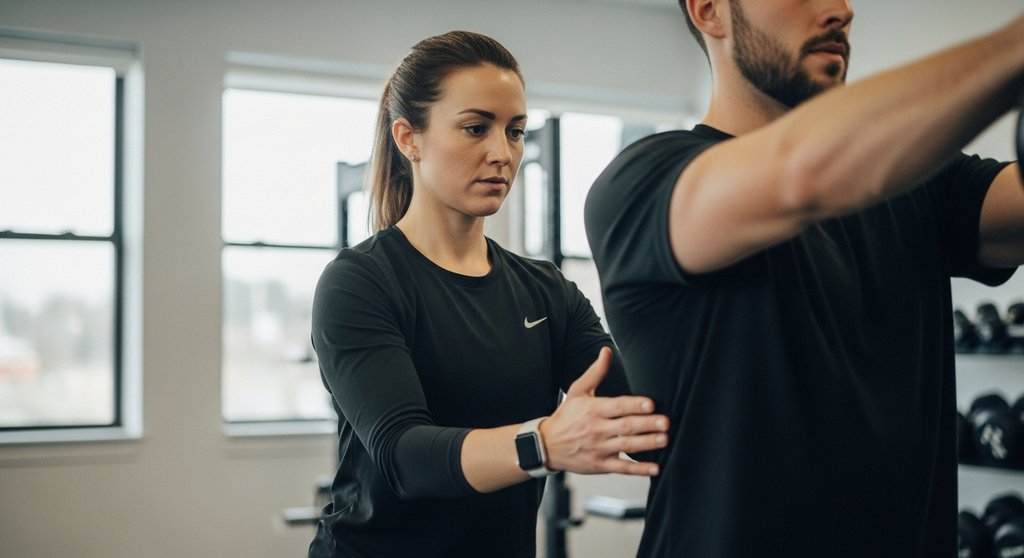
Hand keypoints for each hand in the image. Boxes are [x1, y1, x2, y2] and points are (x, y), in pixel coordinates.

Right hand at [539, 347, 668, 475]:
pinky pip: (622, 467)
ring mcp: (599, 448)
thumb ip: (595, 372)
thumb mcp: (577, 391)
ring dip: (647, 444)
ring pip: (626, 446)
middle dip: (647, 424)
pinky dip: (639, 469)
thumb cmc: (566, 416)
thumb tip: (607, 351)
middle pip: (626, 426)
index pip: (617, 406)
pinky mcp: (600, 465)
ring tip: (664, 440)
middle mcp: (597, 429)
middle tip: (666, 422)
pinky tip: (655, 468)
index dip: (634, 405)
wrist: (546, 445)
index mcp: (593, 409)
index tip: (651, 404)